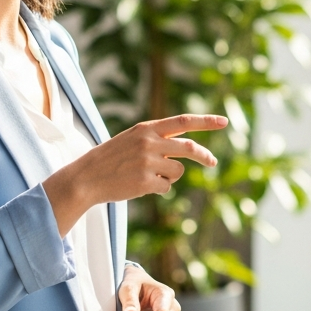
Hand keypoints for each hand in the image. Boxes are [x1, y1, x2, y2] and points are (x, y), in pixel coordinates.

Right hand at [43, 114, 227, 235]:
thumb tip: (189, 147)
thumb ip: (159, 138)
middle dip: (205, 156)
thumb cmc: (113, 158)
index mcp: (147, 129)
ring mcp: (147, 163)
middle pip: (188, 148)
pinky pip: (166, 188)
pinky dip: (159, 189)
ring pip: (178, 171)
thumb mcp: (133, 139)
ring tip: (148, 176)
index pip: (183, 121)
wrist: (86, 177)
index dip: (205, 121)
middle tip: (213, 162)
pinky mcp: (145, 182)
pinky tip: (139, 186)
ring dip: (170, 176)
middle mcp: (149, 142)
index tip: (224, 121)